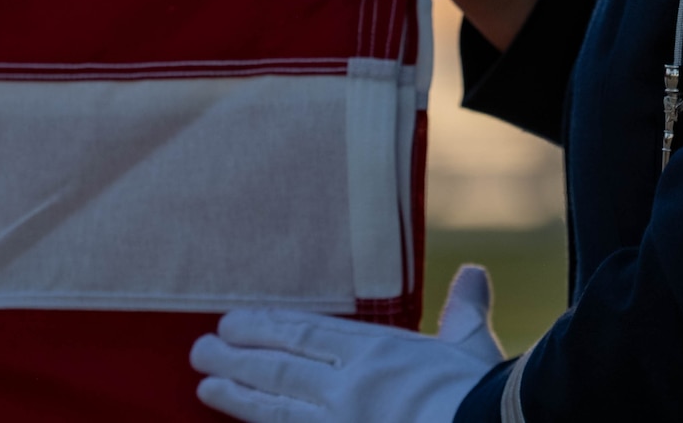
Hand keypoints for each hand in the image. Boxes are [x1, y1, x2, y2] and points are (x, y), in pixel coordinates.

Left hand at [192, 265, 502, 422]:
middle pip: (281, 366)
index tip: (235, 321)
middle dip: (238, 356)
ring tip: (204, 384)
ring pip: (276, 403)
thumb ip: (464, 310)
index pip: (309, 334)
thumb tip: (474, 273)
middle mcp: (350, 384)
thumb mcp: (471, 347)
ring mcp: (340, 420)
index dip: (269, 327)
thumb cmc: (482, 395)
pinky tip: (239, 421)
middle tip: (201, 349)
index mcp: (378, 352)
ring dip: (236, 392)